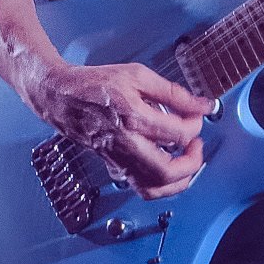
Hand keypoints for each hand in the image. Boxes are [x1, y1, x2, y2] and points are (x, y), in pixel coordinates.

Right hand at [25, 62, 212, 199]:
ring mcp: (118, 159)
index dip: (195, 124)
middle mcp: (125, 144)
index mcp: (132, 118)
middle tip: (196, 143)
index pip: (177, 133)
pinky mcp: (114, 166)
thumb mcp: (138, 75)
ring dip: (179, 180)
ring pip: (154, 188)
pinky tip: (168, 168)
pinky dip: (161, 185)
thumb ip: (173, 93)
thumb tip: (201, 104)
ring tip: (187, 160)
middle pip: (166, 171)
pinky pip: (141, 187)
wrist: (62, 97)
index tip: (197, 114)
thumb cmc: (96, 84)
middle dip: (192, 161)